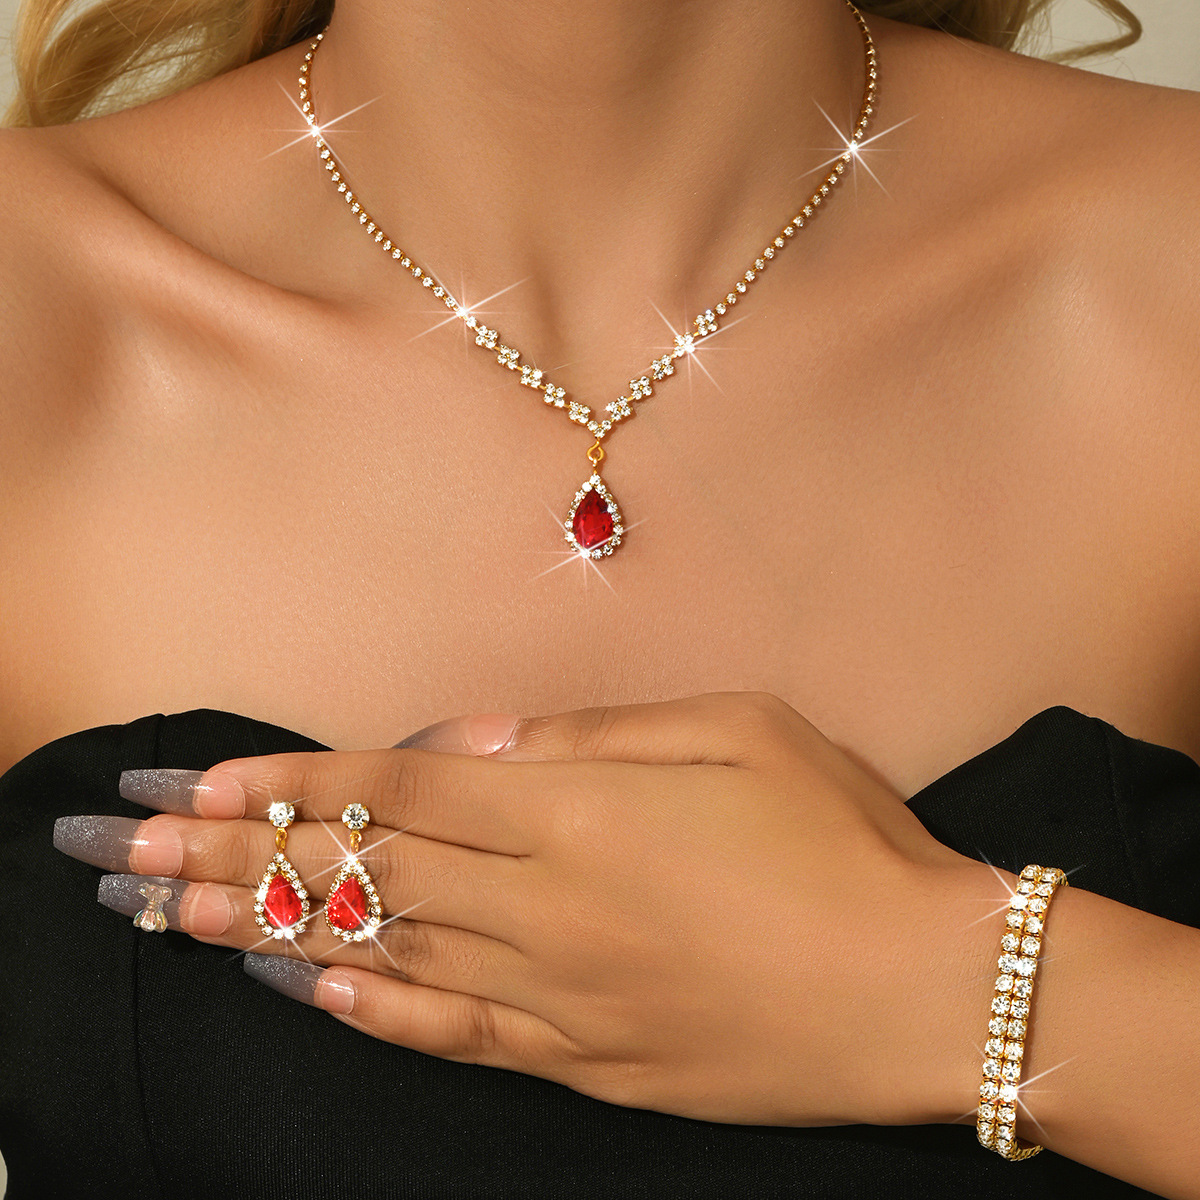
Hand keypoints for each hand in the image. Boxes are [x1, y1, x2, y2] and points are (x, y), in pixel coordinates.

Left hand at [62, 693, 993, 1127]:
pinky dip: (373, 1013)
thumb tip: (471, 735)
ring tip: (168, 922)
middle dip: (231, 855)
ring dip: (265, 936)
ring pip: (381, 957)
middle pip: (361, 873)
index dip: (289, 782)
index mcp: (578, 809)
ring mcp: (560, 995)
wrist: (928, 987)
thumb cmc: (846, 838)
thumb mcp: (737, 730)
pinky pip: (456, 1035)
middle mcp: (545, 905)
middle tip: (124, 850)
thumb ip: (589, 734)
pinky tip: (310, 996)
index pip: (396, 785)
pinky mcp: (589, 1063)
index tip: (197, 779)